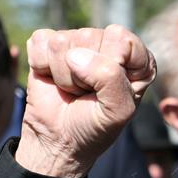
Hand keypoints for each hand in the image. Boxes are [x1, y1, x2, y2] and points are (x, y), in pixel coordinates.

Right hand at [17, 25, 155, 177]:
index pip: (121, 39)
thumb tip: (75, 56)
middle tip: (86, 94)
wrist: (59, 139)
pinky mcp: (48, 44)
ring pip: (62, 41)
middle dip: (83, 75)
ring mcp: (77, 41)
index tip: (107, 91)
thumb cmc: (95, 126)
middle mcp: (108, 44)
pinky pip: (40, 41)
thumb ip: (110, 80)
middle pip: (89, 37)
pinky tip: (52, 79)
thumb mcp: (118, 111)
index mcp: (136, 59)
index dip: (109, 66)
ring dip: (63, 75)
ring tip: (72, 90)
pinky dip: (42, 66)